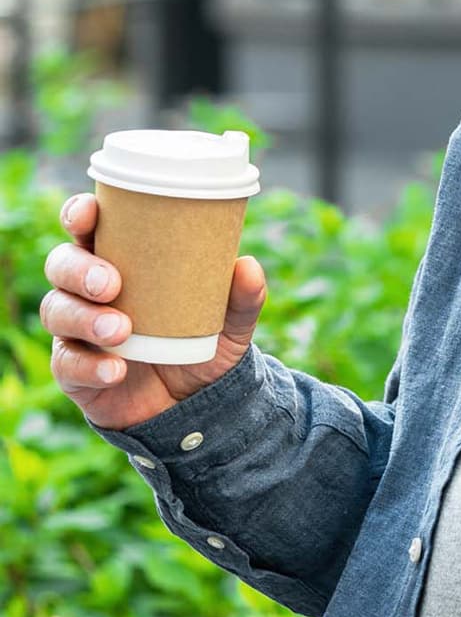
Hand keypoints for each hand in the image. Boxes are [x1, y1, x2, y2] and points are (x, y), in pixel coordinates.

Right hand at [43, 192, 268, 432]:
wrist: (196, 402)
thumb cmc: (203, 341)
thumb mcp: (231, 320)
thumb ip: (242, 297)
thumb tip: (247, 266)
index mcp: (122, 261)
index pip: (89, 229)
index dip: (79, 215)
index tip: (89, 214)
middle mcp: (90, 291)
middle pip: (62, 265)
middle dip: (79, 269)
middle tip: (112, 284)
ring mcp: (77, 330)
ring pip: (57, 311)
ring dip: (84, 318)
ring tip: (121, 331)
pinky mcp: (74, 370)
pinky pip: (67, 364)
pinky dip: (90, 365)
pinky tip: (116, 369)